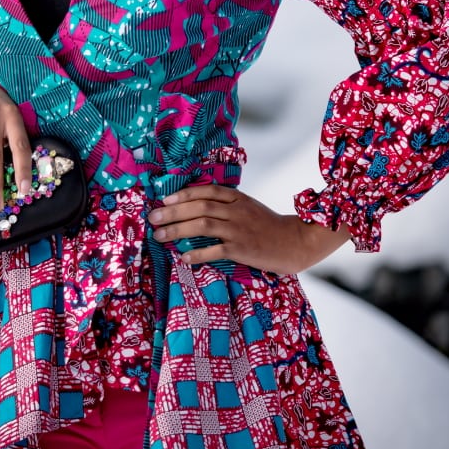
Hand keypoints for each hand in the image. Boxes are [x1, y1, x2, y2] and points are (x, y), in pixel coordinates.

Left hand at [148, 184, 350, 274]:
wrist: (295, 241)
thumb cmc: (268, 226)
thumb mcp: (248, 207)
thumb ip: (227, 204)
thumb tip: (196, 207)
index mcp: (238, 197)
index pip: (206, 191)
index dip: (184, 194)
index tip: (164, 200)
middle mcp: (236, 210)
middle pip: (199, 206)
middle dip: (173, 212)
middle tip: (153, 217)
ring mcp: (239, 229)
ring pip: (203, 225)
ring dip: (178, 230)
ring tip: (160, 235)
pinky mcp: (242, 249)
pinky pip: (215, 251)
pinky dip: (198, 254)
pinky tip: (184, 257)